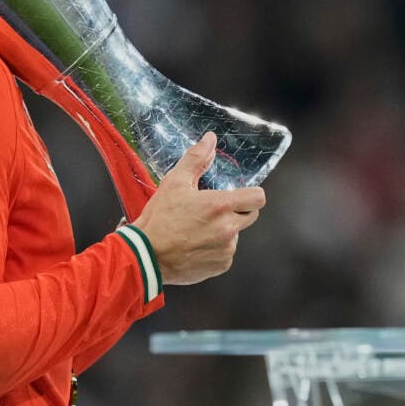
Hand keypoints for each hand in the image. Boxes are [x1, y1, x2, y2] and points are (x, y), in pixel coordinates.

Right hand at [131, 133, 266, 285]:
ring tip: (198, 229)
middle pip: (251, 215)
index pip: (258, 197)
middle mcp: (228, 229)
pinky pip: (226, 253)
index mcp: (221, 205)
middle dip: (237, 210)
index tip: (238, 194)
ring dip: (225, 230)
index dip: (250, 194)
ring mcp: (226, 249)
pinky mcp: (220, 266)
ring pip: (237, 234)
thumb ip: (196, 159)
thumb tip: (210, 140)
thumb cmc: (159, 219)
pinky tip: (196, 245)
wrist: (146, 256)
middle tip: (213, 210)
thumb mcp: (175, 182)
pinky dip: (216, 249)